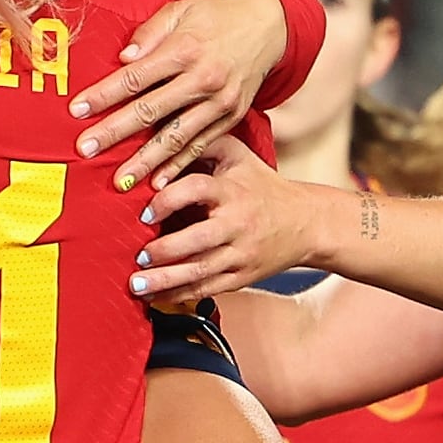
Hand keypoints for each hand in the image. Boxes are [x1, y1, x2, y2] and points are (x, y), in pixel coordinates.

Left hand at [74, 0, 282, 189]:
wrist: (270, 23)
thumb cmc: (217, 13)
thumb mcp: (182, 8)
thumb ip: (150, 33)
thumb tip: (123, 59)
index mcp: (186, 49)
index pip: (136, 77)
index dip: (104, 95)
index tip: (77, 110)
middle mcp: (204, 79)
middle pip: (151, 111)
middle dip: (115, 133)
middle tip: (85, 151)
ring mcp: (220, 103)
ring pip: (176, 137)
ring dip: (145, 162)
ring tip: (119, 181)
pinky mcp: (231, 118)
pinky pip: (200, 146)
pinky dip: (178, 167)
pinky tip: (158, 185)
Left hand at [128, 138, 321, 306]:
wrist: (306, 223)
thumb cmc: (263, 186)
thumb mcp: (239, 156)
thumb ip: (203, 146)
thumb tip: (160, 146)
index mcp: (233, 190)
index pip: (197, 189)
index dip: (167, 199)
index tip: (145, 213)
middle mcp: (237, 224)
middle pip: (198, 240)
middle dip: (164, 250)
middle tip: (139, 255)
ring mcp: (240, 254)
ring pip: (199, 271)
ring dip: (164, 280)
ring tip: (136, 284)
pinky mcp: (241, 277)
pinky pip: (207, 289)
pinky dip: (179, 294)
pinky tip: (155, 297)